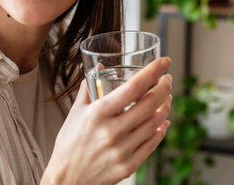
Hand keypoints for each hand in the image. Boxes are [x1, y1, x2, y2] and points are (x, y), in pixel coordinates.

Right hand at [41, 57, 172, 184]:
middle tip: (167, 79)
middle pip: (150, 104)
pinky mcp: (128, 166)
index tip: (164, 62)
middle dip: (164, 87)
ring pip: (155, 123)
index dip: (153, 72)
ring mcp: (122, 150)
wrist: (65, 179)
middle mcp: (112, 131)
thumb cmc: (69, 144)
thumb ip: (88, 88)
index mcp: (98, 113)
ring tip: (166, 98)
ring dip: (165, 107)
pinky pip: (152, 144)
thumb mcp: (75, 112)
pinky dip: (160, 129)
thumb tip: (99, 67)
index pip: (133, 88)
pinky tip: (162, 121)